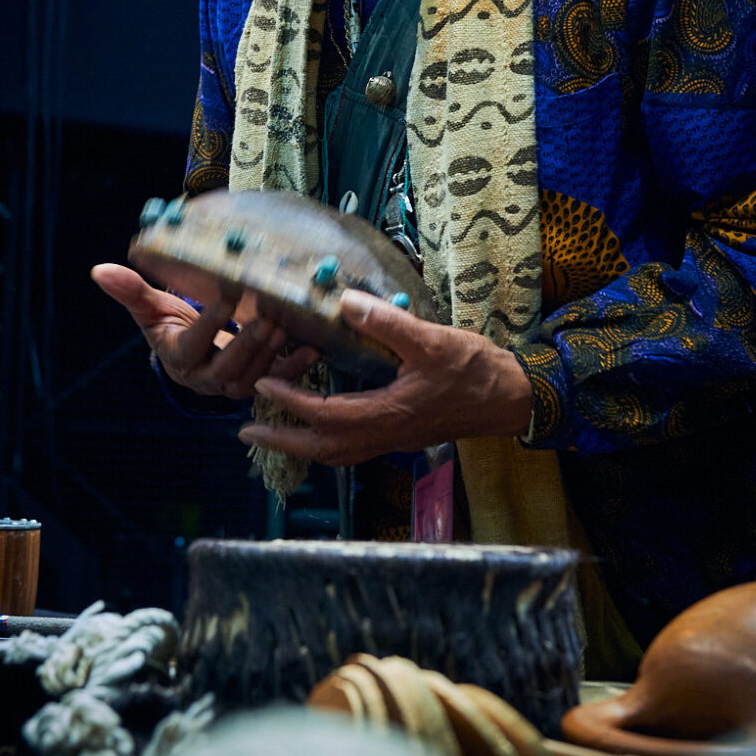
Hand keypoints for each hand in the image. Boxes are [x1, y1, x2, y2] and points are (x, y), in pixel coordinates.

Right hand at [91, 263, 317, 398]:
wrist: (189, 348)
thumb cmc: (170, 322)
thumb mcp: (151, 308)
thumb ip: (131, 292)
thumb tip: (99, 270)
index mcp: (179, 360)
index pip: (194, 343)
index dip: (209, 322)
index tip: (225, 295)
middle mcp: (206, 380)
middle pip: (229, 366)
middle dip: (249, 341)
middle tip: (268, 313)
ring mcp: (233, 386)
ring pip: (254, 375)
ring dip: (273, 350)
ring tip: (287, 320)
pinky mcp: (257, 385)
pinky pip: (278, 381)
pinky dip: (297, 365)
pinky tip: (315, 345)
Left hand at [238, 288, 533, 464]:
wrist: (510, 398)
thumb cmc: (474, 369)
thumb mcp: (431, 339)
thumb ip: (387, 323)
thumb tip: (344, 301)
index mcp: (386, 414)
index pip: (324, 414)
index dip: (289, 400)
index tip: (262, 383)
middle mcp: (384, 435)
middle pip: (321, 448)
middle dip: (281, 441)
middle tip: (245, 433)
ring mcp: (393, 441)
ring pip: (336, 454)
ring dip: (301, 445)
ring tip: (273, 433)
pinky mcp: (401, 438)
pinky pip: (352, 450)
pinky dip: (326, 443)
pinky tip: (320, 428)